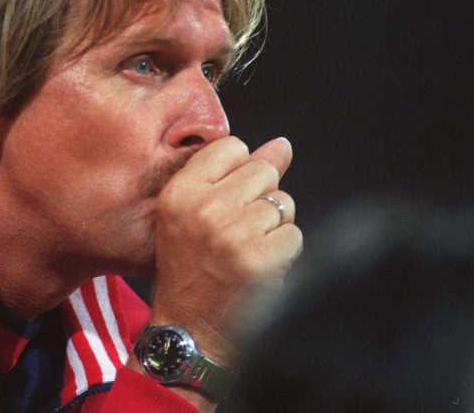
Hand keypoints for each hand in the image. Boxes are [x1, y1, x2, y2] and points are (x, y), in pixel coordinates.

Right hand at [148, 136, 302, 366]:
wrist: (189, 328)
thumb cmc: (190, 267)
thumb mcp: (191, 214)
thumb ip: (234, 174)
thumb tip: (282, 145)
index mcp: (180, 192)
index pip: (232, 147)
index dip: (238, 172)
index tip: (228, 198)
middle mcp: (205, 208)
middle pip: (263, 171)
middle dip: (259, 198)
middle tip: (237, 229)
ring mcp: (234, 234)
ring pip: (283, 203)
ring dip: (273, 227)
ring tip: (246, 249)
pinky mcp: (259, 260)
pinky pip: (294, 235)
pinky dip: (284, 252)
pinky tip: (260, 266)